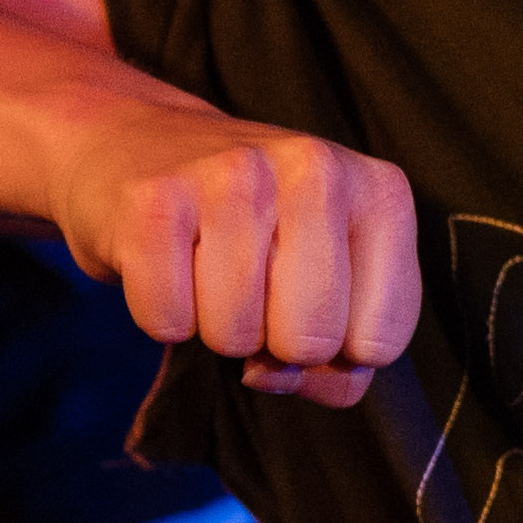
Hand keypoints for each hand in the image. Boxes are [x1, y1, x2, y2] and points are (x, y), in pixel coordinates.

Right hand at [48, 91, 420, 406]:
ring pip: (235, 336)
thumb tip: (284, 377)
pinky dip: (163, 317)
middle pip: (310, 341)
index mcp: (379, 193)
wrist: (142, 145)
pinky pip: (167, 321)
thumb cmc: (255, 225)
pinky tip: (171, 265)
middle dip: (276, 347)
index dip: (338, 356)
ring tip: (212, 274)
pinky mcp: (156, 196)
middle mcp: (315, 170)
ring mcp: (234, 175)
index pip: (380, 340)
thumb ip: (344, 353)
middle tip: (259, 297)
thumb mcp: (330, 273)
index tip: (313, 315)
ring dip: (217, 329)